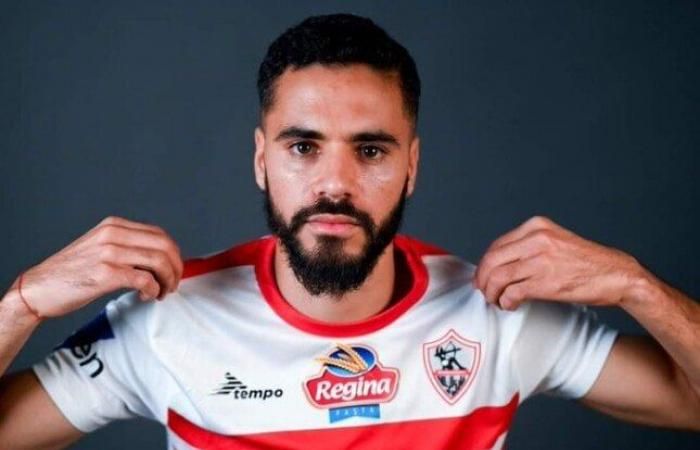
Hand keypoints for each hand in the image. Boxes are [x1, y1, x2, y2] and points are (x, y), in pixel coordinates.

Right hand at [10, 216, 183, 317]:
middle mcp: (113, 235)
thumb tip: (160, 260)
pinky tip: (145, 296)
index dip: (173, 255)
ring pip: (159, 261)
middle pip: (165, 246)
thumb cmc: (71, 273)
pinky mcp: (106, 273)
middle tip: (173, 284)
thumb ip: (127, 248)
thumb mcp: (101, 248)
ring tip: (162, 292)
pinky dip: (153, 290)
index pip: (160, 234)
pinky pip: (145, 280)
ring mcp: (109, 253)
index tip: (173, 271)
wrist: (38, 288)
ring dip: (168, 280)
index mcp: (114, 226)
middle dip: (176, 268)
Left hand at [472, 216, 644, 310]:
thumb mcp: (555, 241)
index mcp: (536, 226)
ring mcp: (541, 260)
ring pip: (498, 277)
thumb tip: (499, 264)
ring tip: (497, 300)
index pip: (496, 245)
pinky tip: (510, 305)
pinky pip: (512, 293)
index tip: (482, 277)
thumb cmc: (586, 262)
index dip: (484, 264)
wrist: (616, 275)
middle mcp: (536, 239)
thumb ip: (528, 247)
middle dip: (482, 279)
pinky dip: (505, 301)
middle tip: (484, 291)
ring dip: (491, 293)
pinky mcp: (546, 282)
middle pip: (491, 260)